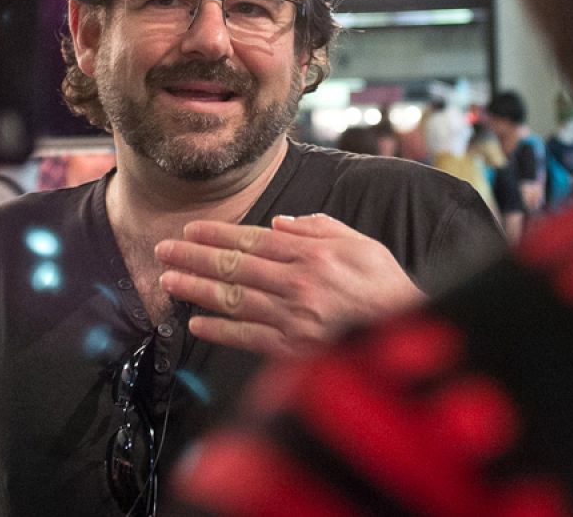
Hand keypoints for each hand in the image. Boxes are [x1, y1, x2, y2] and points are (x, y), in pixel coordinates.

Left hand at [155, 214, 425, 357]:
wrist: (409, 330)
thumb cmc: (386, 285)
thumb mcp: (360, 243)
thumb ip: (319, 228)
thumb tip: (280, 223)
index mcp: (312, 254)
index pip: (252, 241)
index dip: (217, 235)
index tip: (190, 231)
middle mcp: (298, 283)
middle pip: (234, 267)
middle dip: (194, 257)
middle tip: (163, 251)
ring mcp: (294, 318)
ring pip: (233, 300)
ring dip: (197, 290)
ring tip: (168, 282)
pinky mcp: (294, 349)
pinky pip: (248, 338)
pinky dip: (220, 331)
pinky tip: (196, 323)